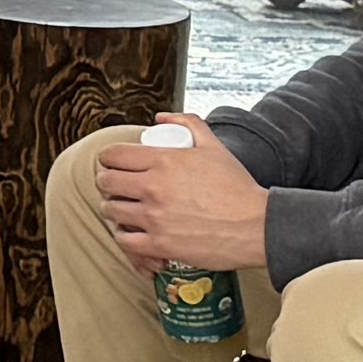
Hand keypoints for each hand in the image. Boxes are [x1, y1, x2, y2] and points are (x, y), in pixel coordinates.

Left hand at [92, 122, 269, 275]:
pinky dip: (124, 237)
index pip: (114, 155)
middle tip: (116, 187)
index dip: (108, 158)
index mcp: (163, 160)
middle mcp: (153, 188)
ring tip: (123, 209)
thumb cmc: (237, 187)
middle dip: (107, 182)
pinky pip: (124, 241)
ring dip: (113, 209)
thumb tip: (161, 117)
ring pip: (111, 211)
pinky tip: (131, 233)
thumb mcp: (214, 146)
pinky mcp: (159, 245)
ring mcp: (154, 218)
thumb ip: (188, 123)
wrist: (256, 226)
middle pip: (106, 183)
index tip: (112, 163)